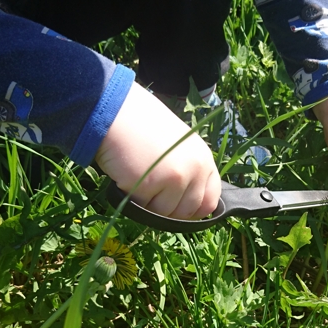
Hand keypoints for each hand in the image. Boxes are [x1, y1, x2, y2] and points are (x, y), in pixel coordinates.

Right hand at [95, 82, 220, 218]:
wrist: (117, 113)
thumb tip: (188, 210)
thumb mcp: (179, 147)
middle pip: (187, 212)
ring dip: (149, 204)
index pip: (210, 202)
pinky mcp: (152, 184)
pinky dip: (134, 198)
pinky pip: (143, 208)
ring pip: (164, 213)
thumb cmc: (143, 129)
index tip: (177, 208)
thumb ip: (189, 173)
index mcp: (204, 159)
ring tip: (140, 177)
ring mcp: (175, 177)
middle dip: (168, 209)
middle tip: (152, 190)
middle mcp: (195, 168)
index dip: (193, 210)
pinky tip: (129, 176)